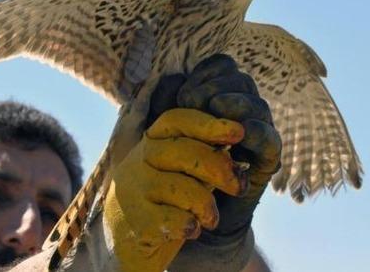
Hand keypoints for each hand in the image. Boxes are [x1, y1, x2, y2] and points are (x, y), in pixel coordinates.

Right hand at [104, 108, 247, 271]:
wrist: (129, 249)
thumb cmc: (165, 206)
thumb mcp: (183, 176)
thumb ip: (204, 163)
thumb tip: (236, 160)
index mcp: (151, 142)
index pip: (177, 120)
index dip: (208, 123)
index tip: (239, 132)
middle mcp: (138, 160)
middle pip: (184, 151)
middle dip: (219, 168)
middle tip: (240, 187)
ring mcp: (133, 190)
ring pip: (182, 188)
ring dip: (207, 205)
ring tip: (211, 219)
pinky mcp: (135, 221)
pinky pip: (174, 219)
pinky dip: (191, 226)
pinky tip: (191, 230)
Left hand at [149, 54, 281, 244]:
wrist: (191, 210)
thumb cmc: (176, 163)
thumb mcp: (163, 128)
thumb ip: (165, 101)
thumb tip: (174, 77)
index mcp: (221, 94)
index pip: (223, 66)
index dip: (205, 73)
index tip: (184, 93)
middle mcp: (243, 108)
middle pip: (241, 80)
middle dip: (214, 87)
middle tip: (191, 103)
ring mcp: (259, 131)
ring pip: (257, 105)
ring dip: (234, 103)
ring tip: (215, 109)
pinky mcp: (268, 158)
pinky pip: (270, 138)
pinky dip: (257, 132)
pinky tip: (241, 134)